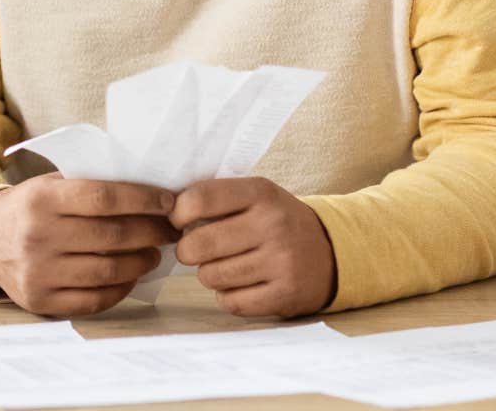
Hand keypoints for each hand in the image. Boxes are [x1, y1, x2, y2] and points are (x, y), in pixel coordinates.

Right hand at [0, 173, 177, 316]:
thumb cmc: (30, 207)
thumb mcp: (50, 184)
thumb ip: (89, 183)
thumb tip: (148, 188)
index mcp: (42, 199)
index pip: (103, 198)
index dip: (143, 200)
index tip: (170, 202)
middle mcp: (38, 236)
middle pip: (112, 236)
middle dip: (152, 232)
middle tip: (171, 230)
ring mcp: (38, 272)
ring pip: (108, 270)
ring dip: (142, 262)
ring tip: (154, 254)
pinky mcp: (41, 300)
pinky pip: (95, 299)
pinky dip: (121, 288)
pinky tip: (131, 275)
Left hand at [172, 177, 335, 317]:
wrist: (330, 252)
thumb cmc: (277, 222)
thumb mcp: (256, 196)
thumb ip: (216, 198)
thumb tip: (164, 210)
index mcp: (261, 193)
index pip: (200, 199)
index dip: (178, 213)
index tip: (178, 222)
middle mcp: (273, 226)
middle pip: (199, 244)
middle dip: (187, 250)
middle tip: (195, 250)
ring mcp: (281, 262)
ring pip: (211, 276)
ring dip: (208, 274)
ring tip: (223, 266)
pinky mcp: (285, 295)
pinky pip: (230, 302)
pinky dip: (227, 296)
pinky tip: (239, 285)